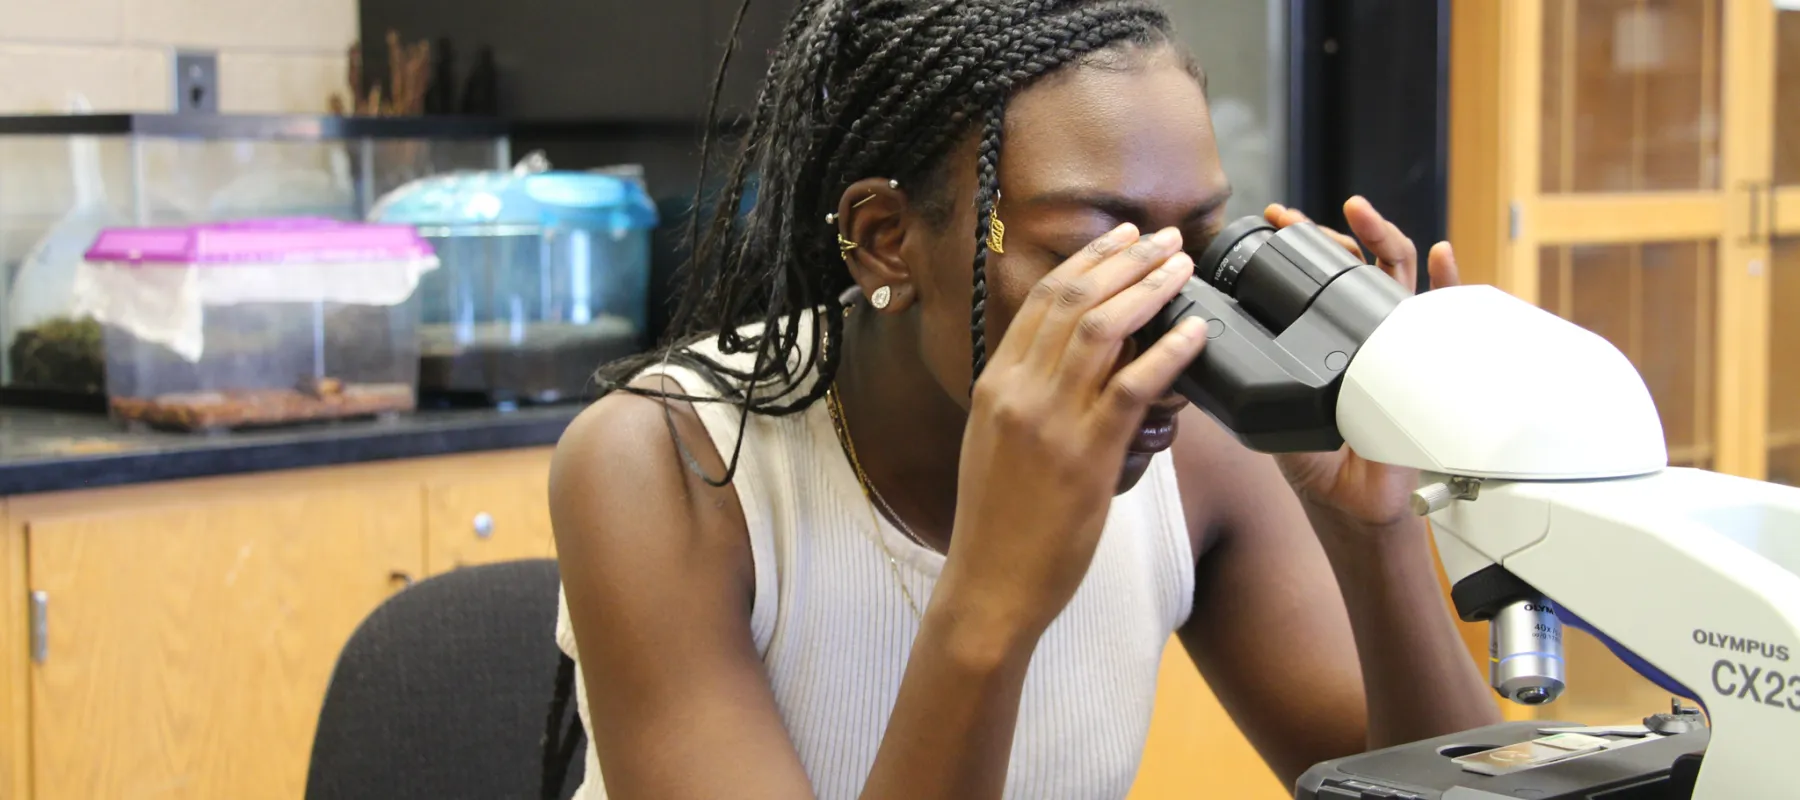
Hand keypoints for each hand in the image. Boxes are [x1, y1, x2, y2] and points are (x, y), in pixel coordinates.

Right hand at [942, 223, 1206, 638]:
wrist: (989, 585)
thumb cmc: (999, 524)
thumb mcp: (997, 445)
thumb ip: (1028, 399)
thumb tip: (1072, 366)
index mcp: (995, 384)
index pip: (1041, 301)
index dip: (1087, 261)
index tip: (1121, 238)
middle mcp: (1018, 391)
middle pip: (1074, 300)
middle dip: (1125, 259)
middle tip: (1164, 237)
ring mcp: (1050, 420)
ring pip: (1104, 330)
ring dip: (1150, 288)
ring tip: (1183, 266)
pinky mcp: (1086, 455)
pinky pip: (1134, 386)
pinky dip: (1169, 350)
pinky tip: (1195, 331)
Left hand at [1262, 197, 1461, 532]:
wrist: (1352, 498)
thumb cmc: (1314, 457)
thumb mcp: (1270, 408)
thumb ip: (1249, 375)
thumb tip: (1207, 347)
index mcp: (1321, 335)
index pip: (1312, 276)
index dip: (1297, 245)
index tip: (1275, 220)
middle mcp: (1359, 329)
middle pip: (1352, 264)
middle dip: (1327, 233)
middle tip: (1298, 219)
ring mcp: (1394, 340)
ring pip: (1394, 275)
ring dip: (1380, 236)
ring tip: (1357, 213)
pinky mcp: (1428, 361)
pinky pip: (1445, 315)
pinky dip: (1447, 279)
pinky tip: (1440, 253)